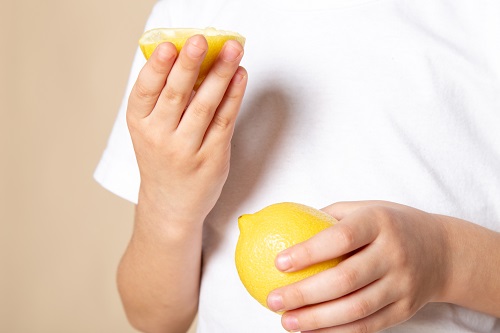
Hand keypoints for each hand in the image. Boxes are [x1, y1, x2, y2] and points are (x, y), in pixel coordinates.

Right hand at [126, 35, 246, 222]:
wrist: (171, 204)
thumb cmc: (162, 159)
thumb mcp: (149, 130)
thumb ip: (163, 98)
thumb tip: (190, 57)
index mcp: (139, 124)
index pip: (145, 90)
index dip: (158, 67)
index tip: (171, 45)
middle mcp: (159, 138)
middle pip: (176, 95)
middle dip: (190, 65)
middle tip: (201, 40)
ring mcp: (187, 151)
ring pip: (205, 106)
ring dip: (220, 75)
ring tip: (232, 50)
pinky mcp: (212, 159)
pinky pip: (224, 122)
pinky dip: (233, 96)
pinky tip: (240, 76)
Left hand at [267, 201, 450, 332]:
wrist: (443, 251)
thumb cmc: (391, 225)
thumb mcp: (365, 209)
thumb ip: (329, 217)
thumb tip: (284, 226)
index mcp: (379, 222)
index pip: (340, 238)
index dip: (308, 252)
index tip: (278, 262)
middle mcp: (394, 253)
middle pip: (345, 279)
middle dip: (304, 294)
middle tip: (273, 300)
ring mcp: (402, 284)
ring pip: (356, 309)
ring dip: (317, 320)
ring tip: (287, 322)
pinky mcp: (405, 309)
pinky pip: (368, 326)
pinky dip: (338, 332)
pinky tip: (312, 331)